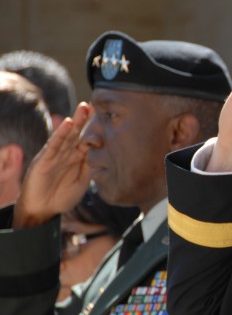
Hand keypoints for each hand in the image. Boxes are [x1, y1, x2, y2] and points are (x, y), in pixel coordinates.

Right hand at [13, 103, 93, 228]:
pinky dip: (61, 133)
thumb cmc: (62, 197)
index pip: (87, 140)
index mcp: (76, 159)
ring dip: (75, 121)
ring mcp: (55, 155)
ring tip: (84, 107)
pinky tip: (67, 123)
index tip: (105, 116)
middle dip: (85, 119)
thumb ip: (89, 168)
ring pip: (66, 135)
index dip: (95, 129)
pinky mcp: (44, 159)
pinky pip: (54, 144)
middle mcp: (66, 154)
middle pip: (77, 133)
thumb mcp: (82, 182)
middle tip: (94, 104)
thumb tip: (99, 154)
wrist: (43, 210)